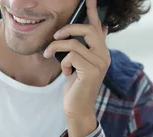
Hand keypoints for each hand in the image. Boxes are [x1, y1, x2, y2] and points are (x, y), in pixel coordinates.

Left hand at [43, 0, 110, 136]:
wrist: (77, 108)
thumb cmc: (76, 86)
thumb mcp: (78, 65)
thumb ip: (83, 49)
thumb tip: (95, 31)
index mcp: (101, 52)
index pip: (97, 27)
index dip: (92, 12)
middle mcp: (104, 55)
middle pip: (87, 30)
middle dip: (67, 29)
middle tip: (55, 37)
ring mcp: (100, 63)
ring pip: (74, 43)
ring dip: (56, 48)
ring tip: (49, 55)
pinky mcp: (92, 71)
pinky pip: (72, 56)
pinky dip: (63, 63)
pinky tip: (65, 73)